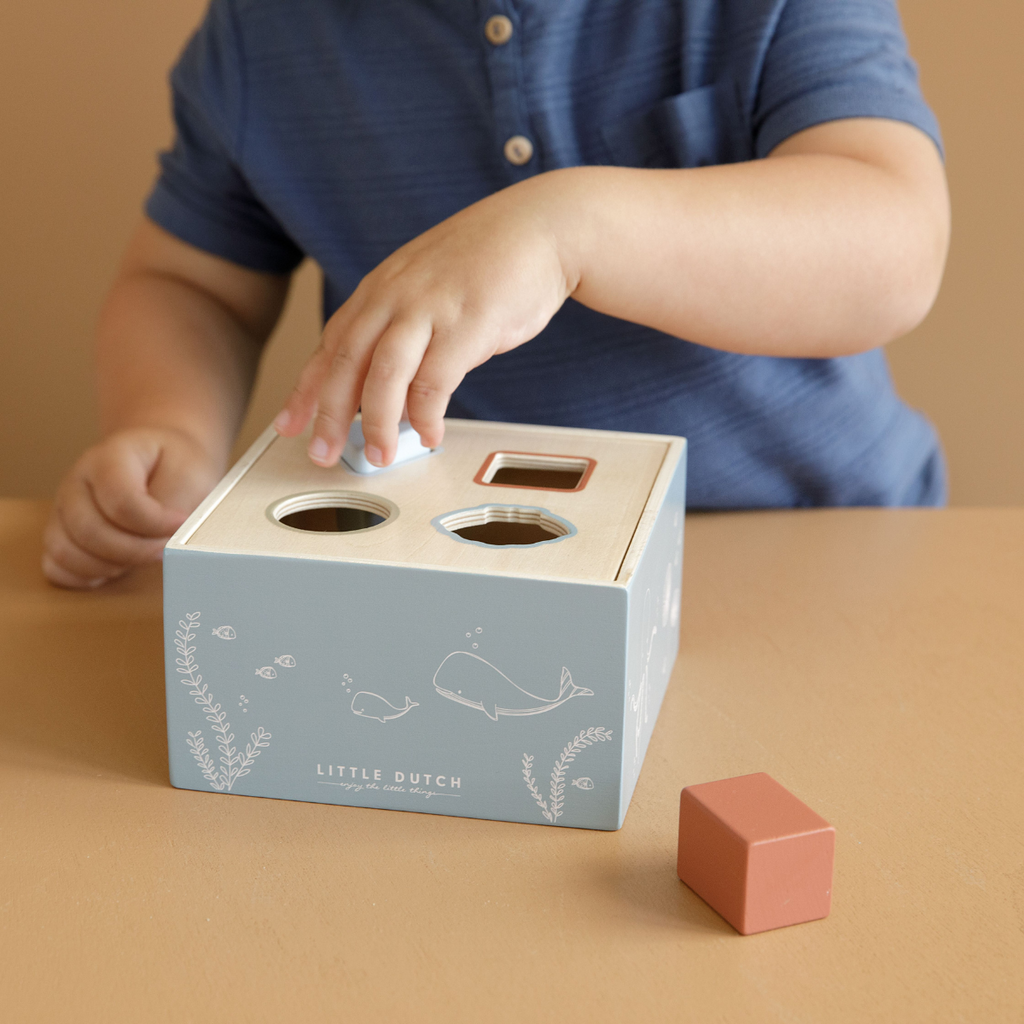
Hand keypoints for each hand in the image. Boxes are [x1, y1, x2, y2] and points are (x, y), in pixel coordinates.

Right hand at [43, 427, 220, 588]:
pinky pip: (56, 567)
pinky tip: (115, 568)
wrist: (163, 460)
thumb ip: (176, 504)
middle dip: (135, 552)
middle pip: (89, 531)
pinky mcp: (61, 534)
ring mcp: (63, 509)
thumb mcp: (189, 473)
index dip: (154, 523)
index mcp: (109, 458)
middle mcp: (77, 482)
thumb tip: (165, 540)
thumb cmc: (175, 467)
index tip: (181, 524)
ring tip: (140, 556)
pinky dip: (85, 576)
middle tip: (165, 548)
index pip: (121, 501)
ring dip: (109, 566)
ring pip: (65, 552)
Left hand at [273, 176, 576, 466]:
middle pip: (345, 363)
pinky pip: (436, 381)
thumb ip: (402, 327)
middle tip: (320, 451)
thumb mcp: (427, 286)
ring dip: (376, 422)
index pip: (330, 345)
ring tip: (379, 454)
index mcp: (381, 288)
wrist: (541, 227)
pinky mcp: (468, 324)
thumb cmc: (488, 262)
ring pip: (383, 374)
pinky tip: (429, 433)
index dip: (305, 389)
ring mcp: (430, 308)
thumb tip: (388, 386)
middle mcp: (396, 296)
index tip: (288, 423)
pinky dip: (427, 415)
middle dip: (327, 414)